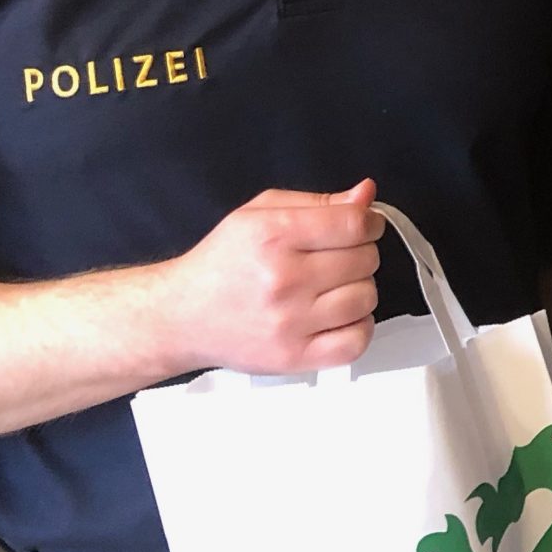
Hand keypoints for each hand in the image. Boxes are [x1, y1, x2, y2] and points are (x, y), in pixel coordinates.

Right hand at [151, 180, 384, 375]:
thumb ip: (319, 202)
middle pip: (365, 259)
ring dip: (358, 289)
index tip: (362, 226)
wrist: (182, 316)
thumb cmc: (221, 263)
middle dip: (359, 254)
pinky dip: (358, 327)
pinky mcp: (293, 357)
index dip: (369, 222)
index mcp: (274, 235)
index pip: (354, 224)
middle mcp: (283, 279)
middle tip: (333, 259)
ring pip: (366, 297)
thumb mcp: (260, 213)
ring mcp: (289, 322)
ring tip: (331, 288)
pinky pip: (356, 341)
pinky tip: (337, 317)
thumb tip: (367, 195)